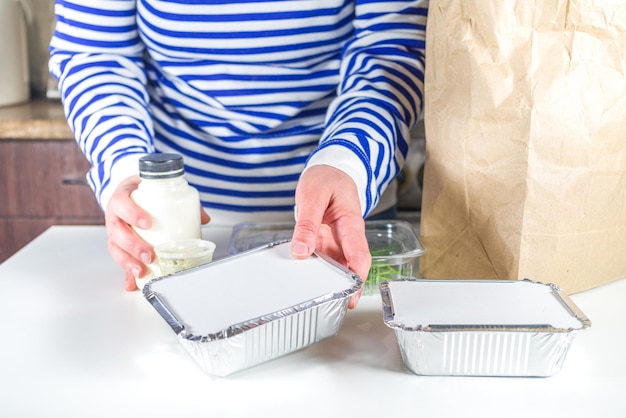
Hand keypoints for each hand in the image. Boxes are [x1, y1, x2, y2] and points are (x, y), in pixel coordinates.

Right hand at [104, 175, 210, 290]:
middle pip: (117, 232)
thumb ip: (180, 203)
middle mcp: (114, 217)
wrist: (128, 194)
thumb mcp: (156, 193)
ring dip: (128, 262)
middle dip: (133, 245)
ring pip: (115, 248)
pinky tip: (133, 281)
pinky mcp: (117, 247)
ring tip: (142, 270)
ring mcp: (115, 232)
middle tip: (149, 254)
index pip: (121, 204)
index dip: (132, 214)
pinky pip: (119, 260)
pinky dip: (126, 273)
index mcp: (121, 200)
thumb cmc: (140, 195)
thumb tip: (204, 219)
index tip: (147, 223)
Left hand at [291, 165, 370, 308]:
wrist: (331, 169)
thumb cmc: (327, 178)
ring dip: (330, 282)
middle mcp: (347, 236)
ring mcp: (337, 239)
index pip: (359, 255)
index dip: (357, 278)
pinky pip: (324, 258)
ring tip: (319, 300)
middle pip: (351, 266)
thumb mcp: (312, 196)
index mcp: (351, 224)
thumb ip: (307, 224)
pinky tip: (306, 279)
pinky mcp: (327, 240)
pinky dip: (317, 270)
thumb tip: (301, 251)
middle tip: (336, 308)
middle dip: (346, 288)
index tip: (350, 295)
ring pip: (337, 265)